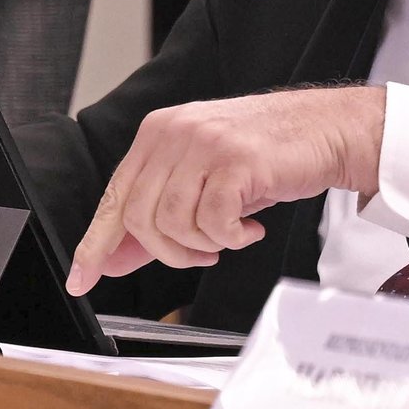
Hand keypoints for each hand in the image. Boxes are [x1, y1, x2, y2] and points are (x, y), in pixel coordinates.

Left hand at [65, 86, 384, 294]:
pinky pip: (213, 221)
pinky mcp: (236, 159)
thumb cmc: (266, 154)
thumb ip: (157, 214)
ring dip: (202, 245)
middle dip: (168, 252)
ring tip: (228, 237)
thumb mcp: (202, 177)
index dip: (96, 244)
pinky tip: (249, 228)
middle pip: (138, 217)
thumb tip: (113, 258)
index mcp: (156, 134)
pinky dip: (231, 237)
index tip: (82, 279)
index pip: (113, 197)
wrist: (325, 130)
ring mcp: (203, 143)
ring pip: (172, 222)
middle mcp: (173, 133)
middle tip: (203, 253)